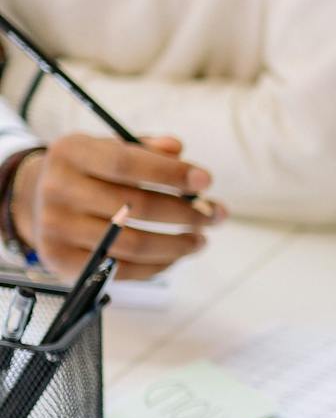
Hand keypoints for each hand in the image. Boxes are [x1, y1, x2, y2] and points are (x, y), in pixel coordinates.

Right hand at [12, 135, 222, 279]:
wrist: (36, 201)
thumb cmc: (88, 172)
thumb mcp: (108, 148)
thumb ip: (144, 147)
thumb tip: (178, 150)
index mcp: (71, 152)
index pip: (127, 163)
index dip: (171, 173)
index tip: (206, 181)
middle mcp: (57, 189)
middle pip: (135, 207)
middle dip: (186, 213)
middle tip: (216, 214)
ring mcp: (56, 228)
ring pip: (133, 244)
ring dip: (177, 244)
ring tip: (201, 238)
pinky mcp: (61, 262)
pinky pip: (121, 270)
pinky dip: (157, 265)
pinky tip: (176, 255)